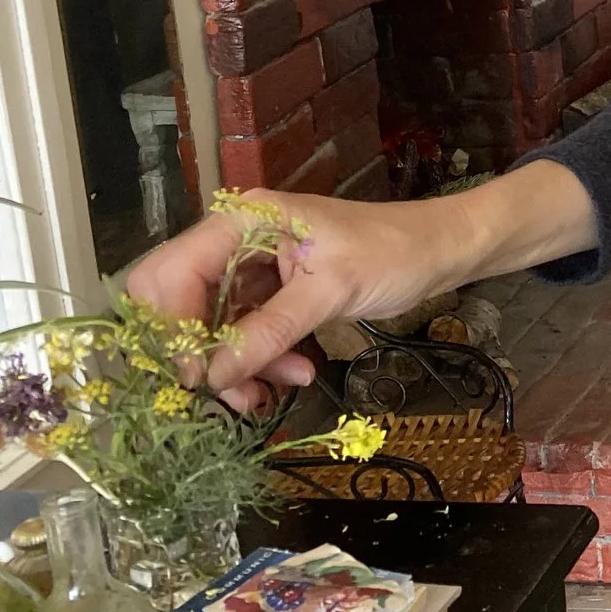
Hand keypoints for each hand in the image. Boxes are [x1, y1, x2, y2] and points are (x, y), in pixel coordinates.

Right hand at [124, 192, 471, 414]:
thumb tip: (212, 375)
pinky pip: (246, 334)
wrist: (440, 251)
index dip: (173, 326)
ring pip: (214, 328)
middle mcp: (236, 241)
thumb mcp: (332, 291)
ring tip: (279, 388)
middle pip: (181, 304)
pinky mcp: (273, 294)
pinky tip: (296, 373)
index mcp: (243, 221)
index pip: (170, 274)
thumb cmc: (393, 252)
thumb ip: (270, 330)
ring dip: (240, 364)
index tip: (198, 374)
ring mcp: (253, 269)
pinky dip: (263, 359)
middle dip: (202, 352)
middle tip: (232, 390)